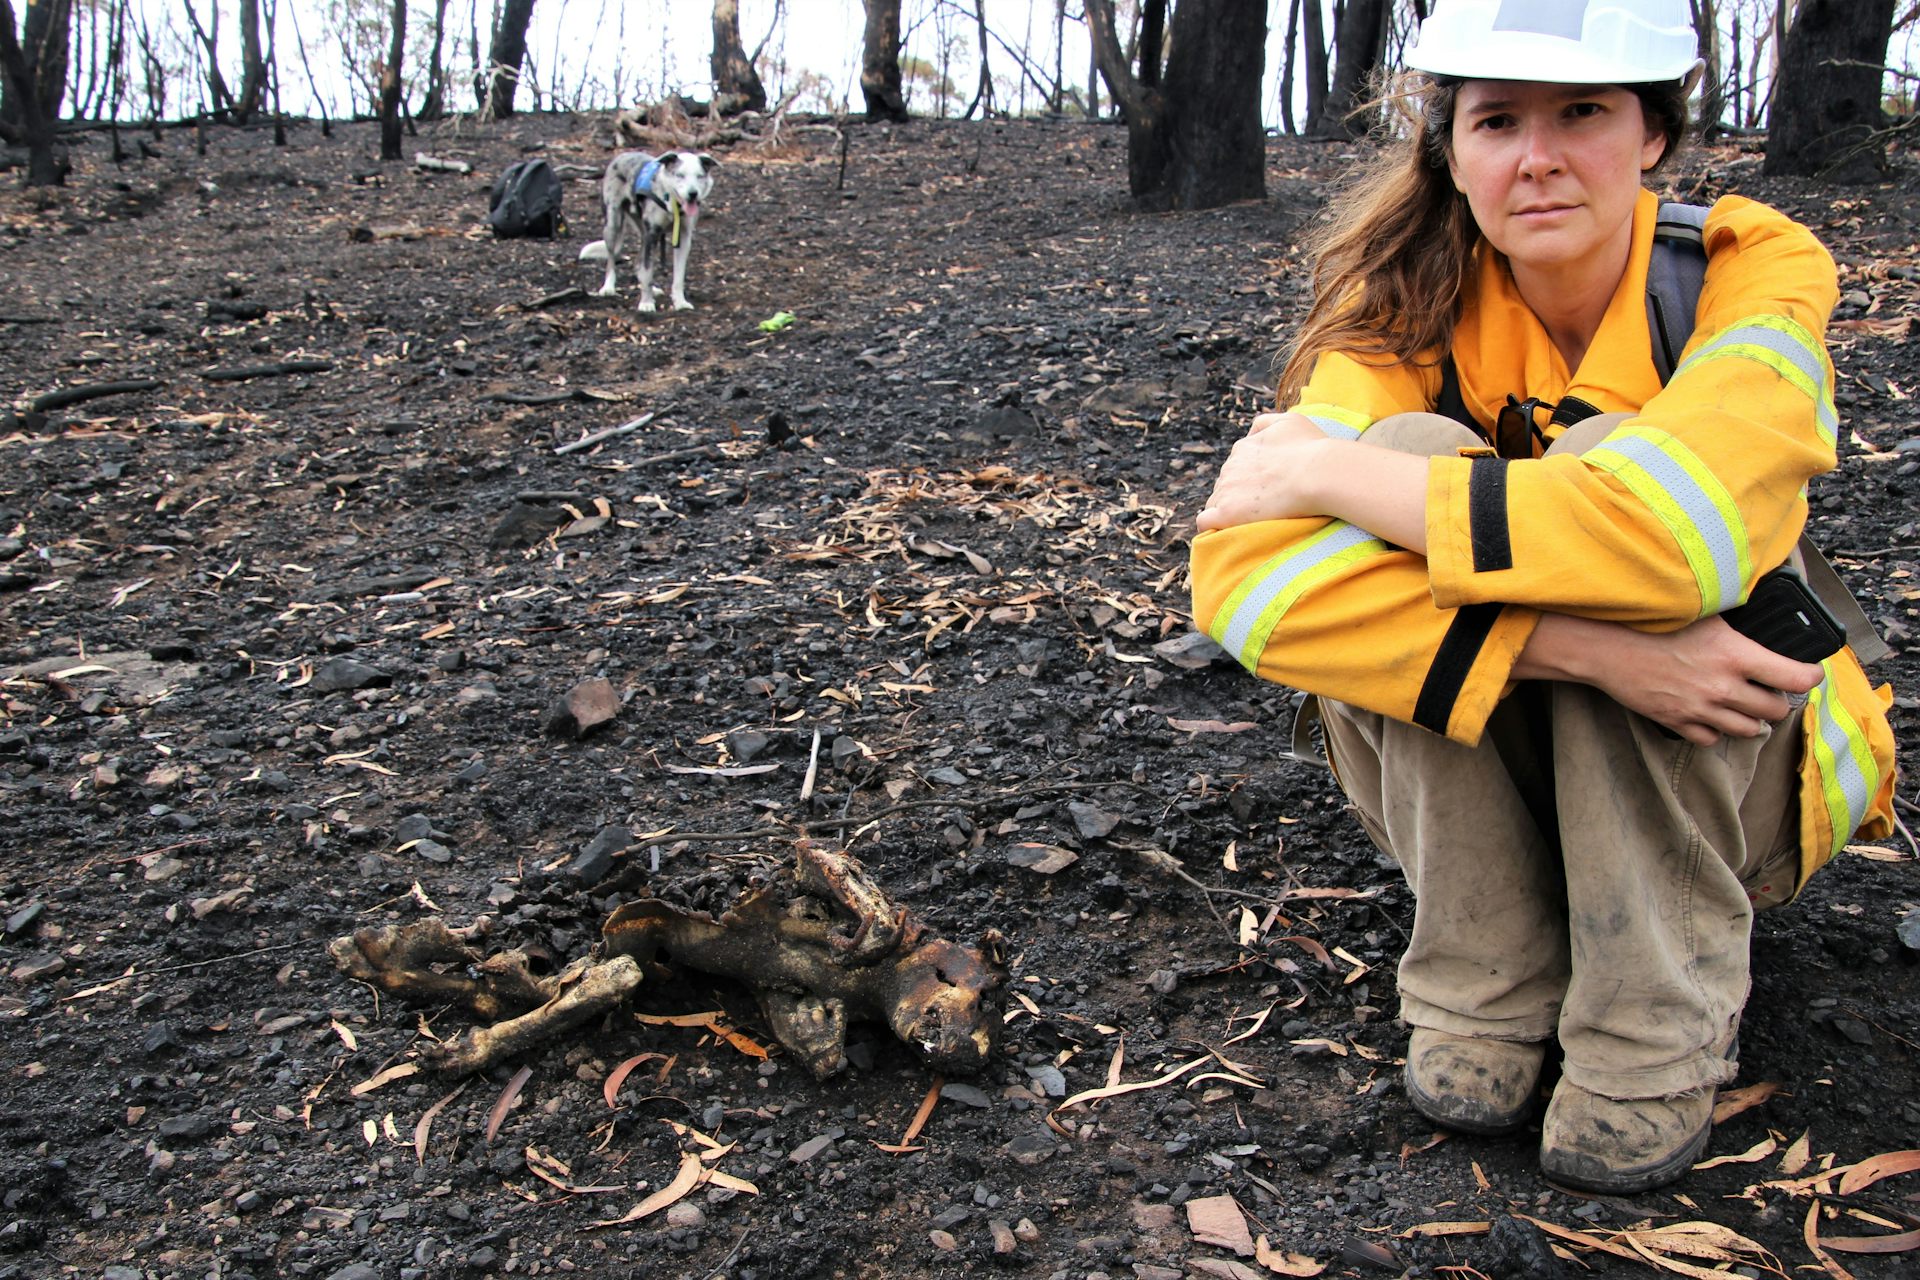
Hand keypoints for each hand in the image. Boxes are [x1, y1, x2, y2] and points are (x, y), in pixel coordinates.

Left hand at [1196, 412, 1334, 531]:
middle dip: (1240, 496)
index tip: (1266, 491)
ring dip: (1230, 511)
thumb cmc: (1311, 448)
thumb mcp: (1289, 421)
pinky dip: (1213, 526)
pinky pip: (1206, 521)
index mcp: (1243, 448)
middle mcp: (1230, 467)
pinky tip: (1227, 530)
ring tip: (1254, 520)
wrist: (1318, 474)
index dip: (1249, 481)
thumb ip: (1265, 423)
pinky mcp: (1226, 513)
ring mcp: (1226, 490)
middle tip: (1266, 506)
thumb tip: (1249, 434)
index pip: (1236, 468)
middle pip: (1226, 486)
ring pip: (1216, 503)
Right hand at [1522, 613, 1823, 745]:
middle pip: (1775, 709)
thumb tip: (1764, 621)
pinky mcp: (1677, 721)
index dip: (1811, 676)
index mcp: (1736, 655)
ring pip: (1748, 730)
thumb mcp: (1704, 613)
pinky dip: (1716, 730)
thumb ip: (1736, 626)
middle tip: (1771, 689)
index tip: (1810, 672)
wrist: (1607, 647)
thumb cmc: (1652, 623)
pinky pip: (1711, 739)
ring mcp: (1701, 708)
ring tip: (1746, 707)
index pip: (1797, 677)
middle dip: (1778, 700)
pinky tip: (1711, 715)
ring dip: (1753, 719)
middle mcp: (1724, 687)